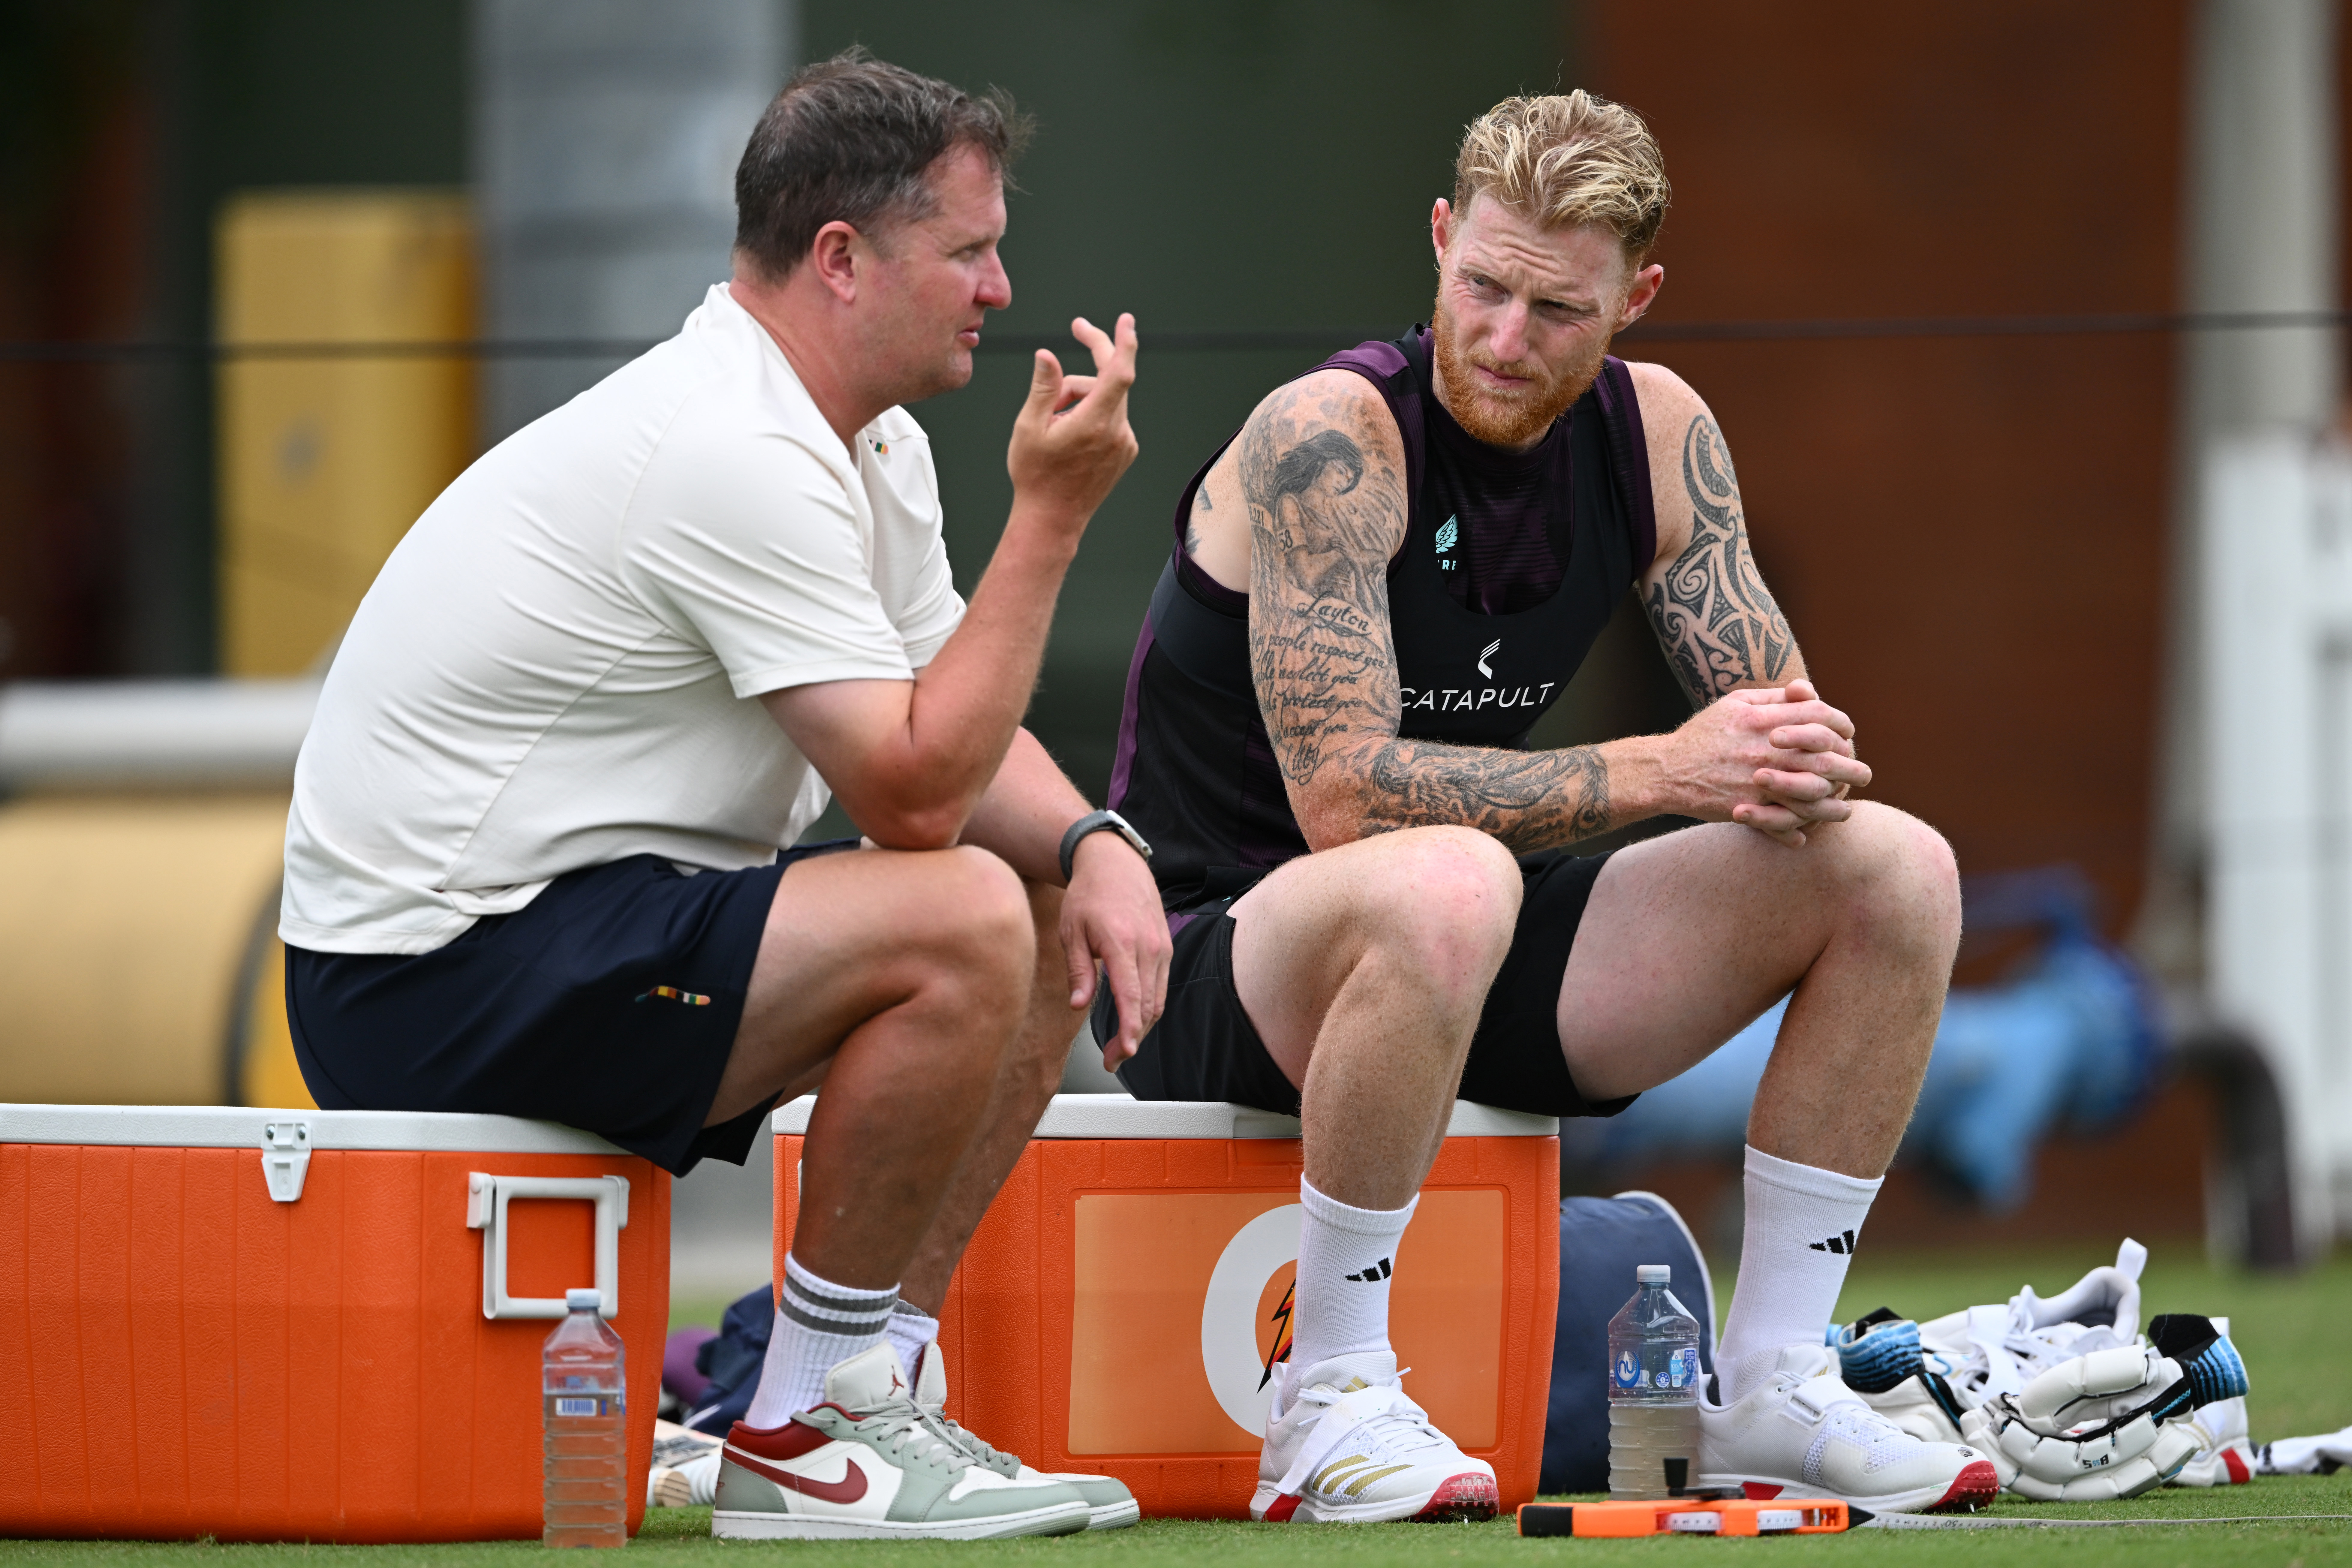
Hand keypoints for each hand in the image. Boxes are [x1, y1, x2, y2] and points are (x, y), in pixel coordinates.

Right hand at [1006, 313, 1139, 536]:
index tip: (1125, 321)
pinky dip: (1090, 415)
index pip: (1119, 373)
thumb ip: (1043, 387)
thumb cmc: (1035, 475)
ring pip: (1106, 400)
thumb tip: (1047, 355)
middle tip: (1075, 333)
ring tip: (1052, 424)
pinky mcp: (1126, 451)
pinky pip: (1111, 418)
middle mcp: (1117, 432)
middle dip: (1077, 376)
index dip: (1124, 342)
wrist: (1052, 519)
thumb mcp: (1028, 427)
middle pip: (1106, 382)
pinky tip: (1068, 437)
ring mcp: (1125, 443)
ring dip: (1079, 400)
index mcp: (1094, 424)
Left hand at [1059, 829, 1169, 1070]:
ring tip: (1120, 1045)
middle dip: (1132, 1038)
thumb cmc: (1089, 894)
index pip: (1131, 996)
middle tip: (1111, 1059)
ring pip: (1158, 999)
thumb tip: (1078, 1005)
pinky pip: (1161, 985)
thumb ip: (1079, 970)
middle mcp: (1148, 947)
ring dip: (1142, 1026)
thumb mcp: (1072, 931)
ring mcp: (1161, 947)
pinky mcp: (1166, 947)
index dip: (1129, 1030)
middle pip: (1149, 1006)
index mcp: (1122, 943)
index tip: (1122, 1054)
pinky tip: (1134, 1016)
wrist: (1116, 863)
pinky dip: (1149, 1007)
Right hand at [1655, 677, 1870, 847]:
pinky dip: (1803, 827)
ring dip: (1836, 802)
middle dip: (1852, 766)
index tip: (1849, 735)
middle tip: (1863, 774)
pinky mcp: (1749, 807)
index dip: (1842, 724)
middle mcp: (1766, 749)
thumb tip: (1807, 693)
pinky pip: (1786, 821)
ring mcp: (1759, 780)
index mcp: (1764, 718)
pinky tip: (1813, 829)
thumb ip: (1772, 697)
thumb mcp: (1734, 703)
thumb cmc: (1702, 734)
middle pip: (1827, 756)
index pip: (1821, 716)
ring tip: (1846, 807)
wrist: (1666, 771)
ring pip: (1814, 794)